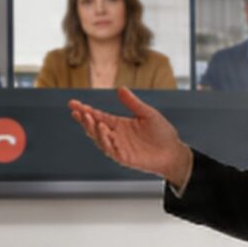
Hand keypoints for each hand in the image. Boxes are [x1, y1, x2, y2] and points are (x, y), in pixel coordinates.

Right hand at [69, 86, 193, 188]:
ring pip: (100, 139)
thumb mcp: (147, 114)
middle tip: (77, 111)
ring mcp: (119, 147)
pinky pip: (111, 150)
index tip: (74, 104)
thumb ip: (133, 103)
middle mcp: (116, 136)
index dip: (86, 110)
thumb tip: (120, 88)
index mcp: (119, 124)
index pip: (99, 116)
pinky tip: (103, 130)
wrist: (174, 152)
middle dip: (84, 119)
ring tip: (89, 118)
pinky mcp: (124, 157)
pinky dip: (105, 140)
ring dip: (93, 129)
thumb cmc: (162, 134)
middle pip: (95, 127)